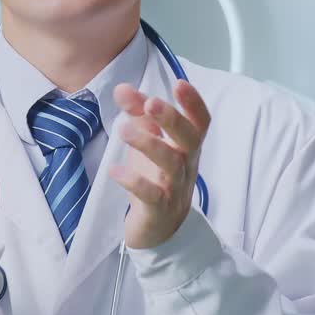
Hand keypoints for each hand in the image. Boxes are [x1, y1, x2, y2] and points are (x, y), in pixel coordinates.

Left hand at [108, 80, 210, 249]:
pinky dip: (134, 181)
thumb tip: (123, 88)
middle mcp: (186, 165)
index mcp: (187, 146)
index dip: (194, 103)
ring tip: (124, 130)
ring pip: (170, 164)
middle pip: (189, 139)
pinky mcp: (158, 209)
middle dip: (172, 119)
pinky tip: (115, 171)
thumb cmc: (156, 178)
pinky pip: (151, 195)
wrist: (160, 230)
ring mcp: (175, 188)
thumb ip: (138, 114)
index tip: (179, 83)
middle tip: (150, 103)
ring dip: (148, 145)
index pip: (200, 122)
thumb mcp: (149, 142)